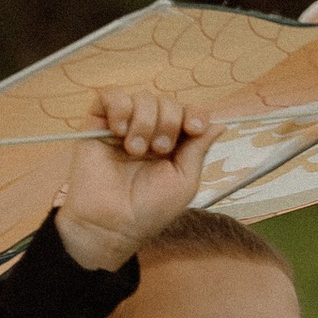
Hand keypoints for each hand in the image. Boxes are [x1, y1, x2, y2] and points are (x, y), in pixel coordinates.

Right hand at [57, 92, 219, 270]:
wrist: (112, 223)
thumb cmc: (149, 210)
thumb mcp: (184, 182)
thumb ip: (199, 150)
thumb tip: (219, 123)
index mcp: (173, 143)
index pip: (188, 111)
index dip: (195, 113)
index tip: (194, 128)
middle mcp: (150, 130)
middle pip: (168, 101)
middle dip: (168, 123)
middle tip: (158, 150)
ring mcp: (125, 125)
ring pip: (142, 97)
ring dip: (144, 122)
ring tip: (135, 151)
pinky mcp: (98, 122)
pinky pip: (111, 94)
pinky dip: (119, 107)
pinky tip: (119, 132)